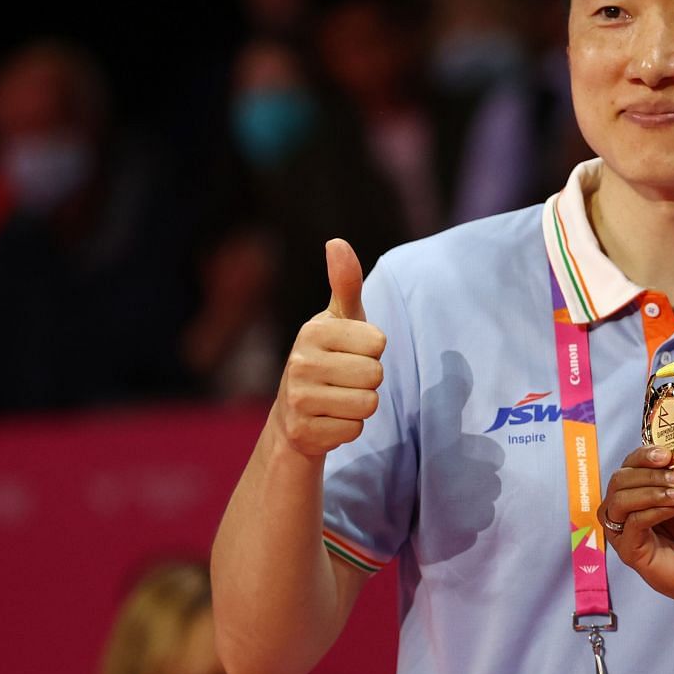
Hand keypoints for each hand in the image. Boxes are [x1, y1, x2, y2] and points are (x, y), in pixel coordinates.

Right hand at [270, 239, 386, 458]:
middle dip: (369, 380)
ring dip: (361, 405)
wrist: (294, 413)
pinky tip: (329, 419)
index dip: (373, 350)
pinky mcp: (303, 432)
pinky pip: (355, 430)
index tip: (351, 352)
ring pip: (368, 404)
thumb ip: (345, 283)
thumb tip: (336, 241)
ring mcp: (298, 399)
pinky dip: (349, 427)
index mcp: (313, 330)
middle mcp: (299, 362)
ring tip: (338, 398)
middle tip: (345, 379)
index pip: (379, 343)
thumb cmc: (329, 356)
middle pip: (375, 375)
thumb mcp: (340, 319)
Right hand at [600, 447, 673, 609]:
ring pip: (621, 501)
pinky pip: (633, 524)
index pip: (628, 465)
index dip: (644, 455)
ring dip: (653, 492)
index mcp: (634, 490)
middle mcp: (622, 509)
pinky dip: (656, 511)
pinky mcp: (627, 551)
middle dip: (651, 474)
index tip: (667, 455)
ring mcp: (621, 531)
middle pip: (619, 479)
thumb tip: (672, 467)